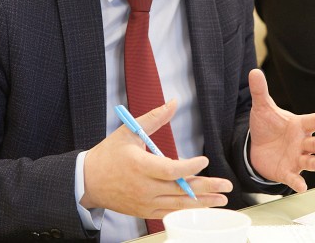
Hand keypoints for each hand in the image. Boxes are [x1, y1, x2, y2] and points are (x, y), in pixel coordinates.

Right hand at [81, 100, 232, 217]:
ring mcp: (144, 201)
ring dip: (202, 203)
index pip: (170, 169)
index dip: (189, 167)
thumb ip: (155, 118)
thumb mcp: (129, 131)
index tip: (204, 161)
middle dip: (206, 188)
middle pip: (180, 190)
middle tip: (226, 186)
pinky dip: (186, 210)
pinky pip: (169, 212)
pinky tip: (201, 206)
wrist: (88, 181)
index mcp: (139, 166)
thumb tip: (174, 102)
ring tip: (221, 200)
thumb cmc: (108, 154)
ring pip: (178, 204)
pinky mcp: (144, 210)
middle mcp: (143, 187)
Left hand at [248, 69, 314, 192]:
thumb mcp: (262, 108)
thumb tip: (254, 71)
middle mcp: (302, 143)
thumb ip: (260, 91)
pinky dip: (298, 183)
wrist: (257, 148)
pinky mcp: (287, 172)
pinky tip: (301, 187)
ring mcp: (296, 159)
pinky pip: (294, 178)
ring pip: (310, 161)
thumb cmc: (267, 127)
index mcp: (300, 125)